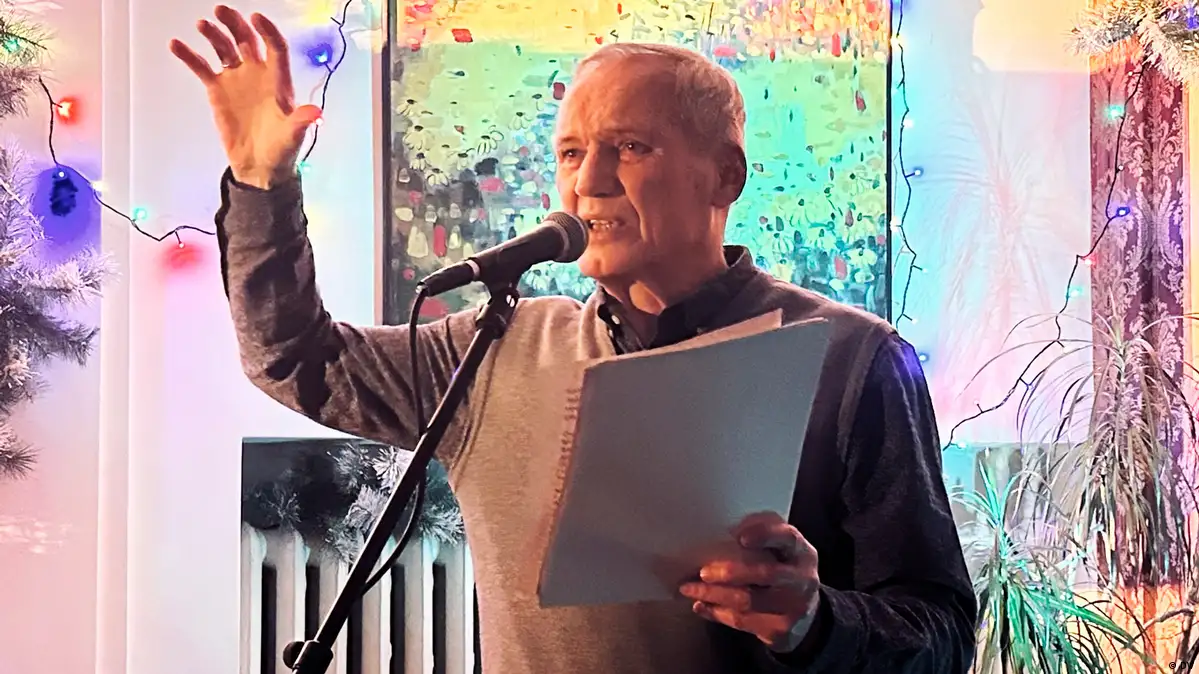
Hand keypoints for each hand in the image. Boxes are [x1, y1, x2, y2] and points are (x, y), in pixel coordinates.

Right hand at [169, 5, 321, 188]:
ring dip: (214, 34)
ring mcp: (237, 79)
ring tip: (202, 24)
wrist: (259, 166)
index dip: (268, 32)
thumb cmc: (281, 150)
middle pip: (247, 40)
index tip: (257, 17)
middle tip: (222, 11)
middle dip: (236, 24)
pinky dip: (189, 55)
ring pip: (224, 48)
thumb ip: (301, 122)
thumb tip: (316, 113)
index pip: (275, 48)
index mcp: (279, 81)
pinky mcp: (218, 90)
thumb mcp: (293, 136)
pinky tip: (176, 44)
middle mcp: (257, 74)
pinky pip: (202, 67)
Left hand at [679, 512, 821, 652]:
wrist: (806, 616)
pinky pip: (741, 621)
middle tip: (704, 571)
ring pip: (748, 601)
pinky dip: (716, 612)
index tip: (740, 537)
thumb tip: (728, 528)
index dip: (765, 535)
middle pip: (767, 574)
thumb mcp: (784, 551)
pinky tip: (700, 605)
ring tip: (690, 588)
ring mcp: (792, 608)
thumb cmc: (784, 571)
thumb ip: (763, 536)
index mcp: (803, 554)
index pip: (788, 538)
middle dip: (732, 572)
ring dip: (714, 594)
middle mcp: (802, 581)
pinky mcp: (778, 630)